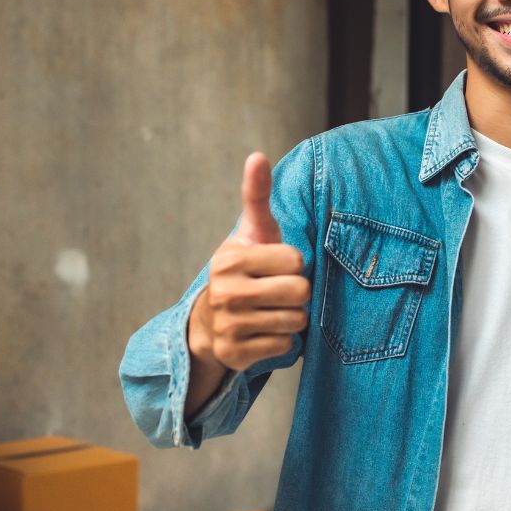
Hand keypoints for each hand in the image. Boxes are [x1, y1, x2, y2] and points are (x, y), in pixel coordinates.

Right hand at [188, 153, 309, 372]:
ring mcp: (228, 326)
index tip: (275, 267)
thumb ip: (257, 196)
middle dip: (297, 293)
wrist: (210, 322)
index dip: (294, 265)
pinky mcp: (235, 355)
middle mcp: (225, 292)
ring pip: (296, 321)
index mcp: (230, 259)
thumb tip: (258, 156)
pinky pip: (285, 346)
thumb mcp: (251, 233)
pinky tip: (264, 332)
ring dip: (292, 318)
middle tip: (278, 292)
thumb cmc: (245, 269)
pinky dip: (282, 341)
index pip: (297, 261)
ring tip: (272, 311)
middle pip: (300, 292)